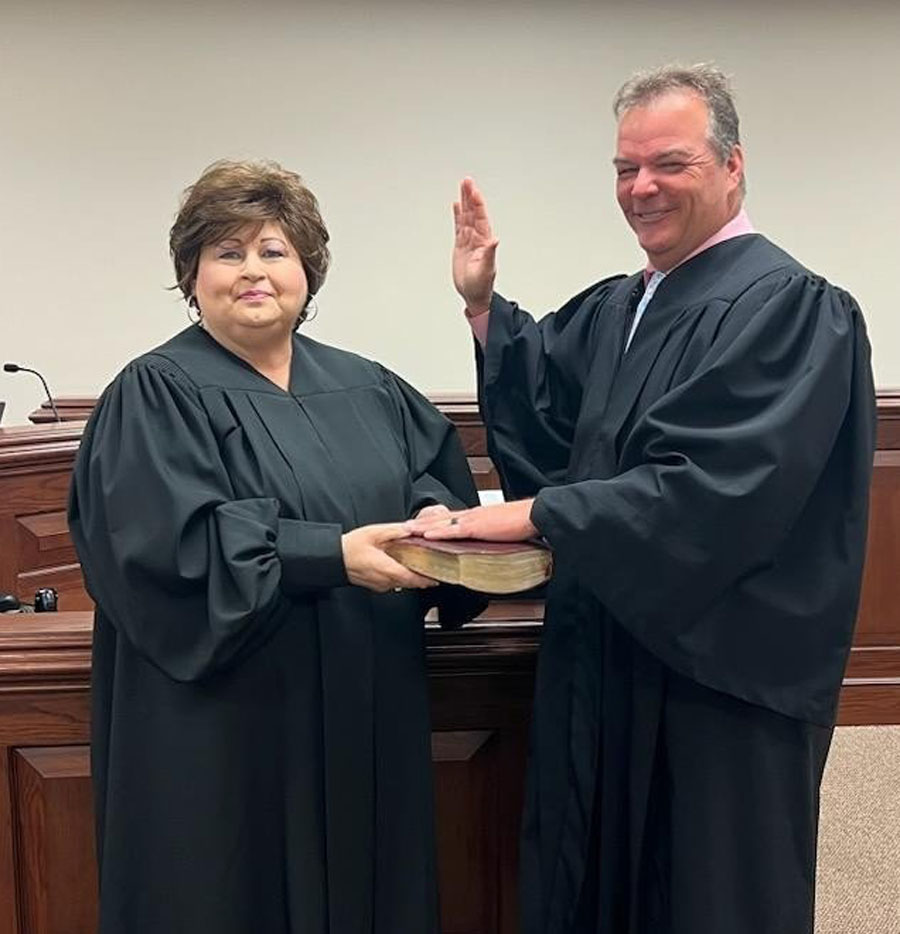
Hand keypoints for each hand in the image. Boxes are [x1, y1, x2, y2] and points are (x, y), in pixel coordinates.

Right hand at [341, 523, 438, 592]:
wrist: (333, 559)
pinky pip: (393, 583)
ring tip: (421, 566)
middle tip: (434, 569)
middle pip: (411, 583)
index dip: (427, 579)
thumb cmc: (351, 547)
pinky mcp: (376, 585)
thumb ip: (395, 531)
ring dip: (412, 577)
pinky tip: (401, 566)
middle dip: (423, 578)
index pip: (413, 579)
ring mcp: (381, 585)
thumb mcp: (374, 533)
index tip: (438, 576)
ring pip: (402, 584)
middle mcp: (386, 581)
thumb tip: (411, 529)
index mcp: (388, 569)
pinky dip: (401, 576)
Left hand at [404, 499, 537, 541]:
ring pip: (441, 522)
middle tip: (405, 526)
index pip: (451, 518)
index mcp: (478, 515)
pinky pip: (451, 530)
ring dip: (422, 526)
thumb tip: (487, 544)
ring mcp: (472, 520)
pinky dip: (436, 532)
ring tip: (406, 530)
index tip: (421, 525)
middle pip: (441, 518)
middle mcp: (471, 515)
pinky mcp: (476, 527)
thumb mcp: (503, 530)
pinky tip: (425, 535)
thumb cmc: (523, 522)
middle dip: (422, 522)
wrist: (534, 515)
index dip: (434, 521)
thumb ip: (491, 536)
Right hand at [452, 177, 498, 313]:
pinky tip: (456, 205)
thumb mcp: (486, 270)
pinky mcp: (461, 245)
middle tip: (467, 181)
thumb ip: (490, 254)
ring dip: (465, 202)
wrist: (474, 294)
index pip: (481, 218)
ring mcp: (469, 240)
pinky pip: (459, 226)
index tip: (473, 191)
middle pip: (473, 213)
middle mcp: (478, 238)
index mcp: (484, 242)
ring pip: (466, 217)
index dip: (477, 204)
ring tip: (462, 186)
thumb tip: (495, 240)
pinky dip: (458, 215)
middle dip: (470, 197)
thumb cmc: (481, 285)